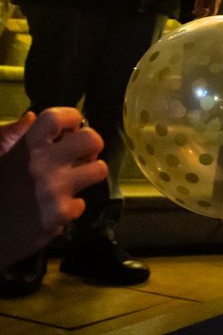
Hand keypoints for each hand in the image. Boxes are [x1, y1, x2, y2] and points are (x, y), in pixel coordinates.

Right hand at [0, 108, 105, 267]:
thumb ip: (11, 137)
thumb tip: (30, 118)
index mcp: (25, 147)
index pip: (56, 117)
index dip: (70, 118)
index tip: (70, 129)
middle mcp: (42, 165)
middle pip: (91, 139)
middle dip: (91, 146)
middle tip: (81, 156)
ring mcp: (53, 191)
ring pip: (99, 170)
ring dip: (87, 175)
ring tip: (71, 181)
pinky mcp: (58, 216)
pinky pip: (81, 204)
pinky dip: (69, 208)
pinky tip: (52, 210)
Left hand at [192, 0, 221, 18]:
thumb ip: (199, 1)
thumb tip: (196, 11)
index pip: (211, 12)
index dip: (205, 17)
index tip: (198, 20)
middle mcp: (217, 2)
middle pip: (211, 13)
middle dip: (203, 17)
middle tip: (194, 20)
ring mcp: (216, 2)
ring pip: (210, 11)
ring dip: (202, 13)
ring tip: (193, 13)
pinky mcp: (213, 2)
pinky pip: (209, 8)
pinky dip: (203, 10)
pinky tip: (195, 10)